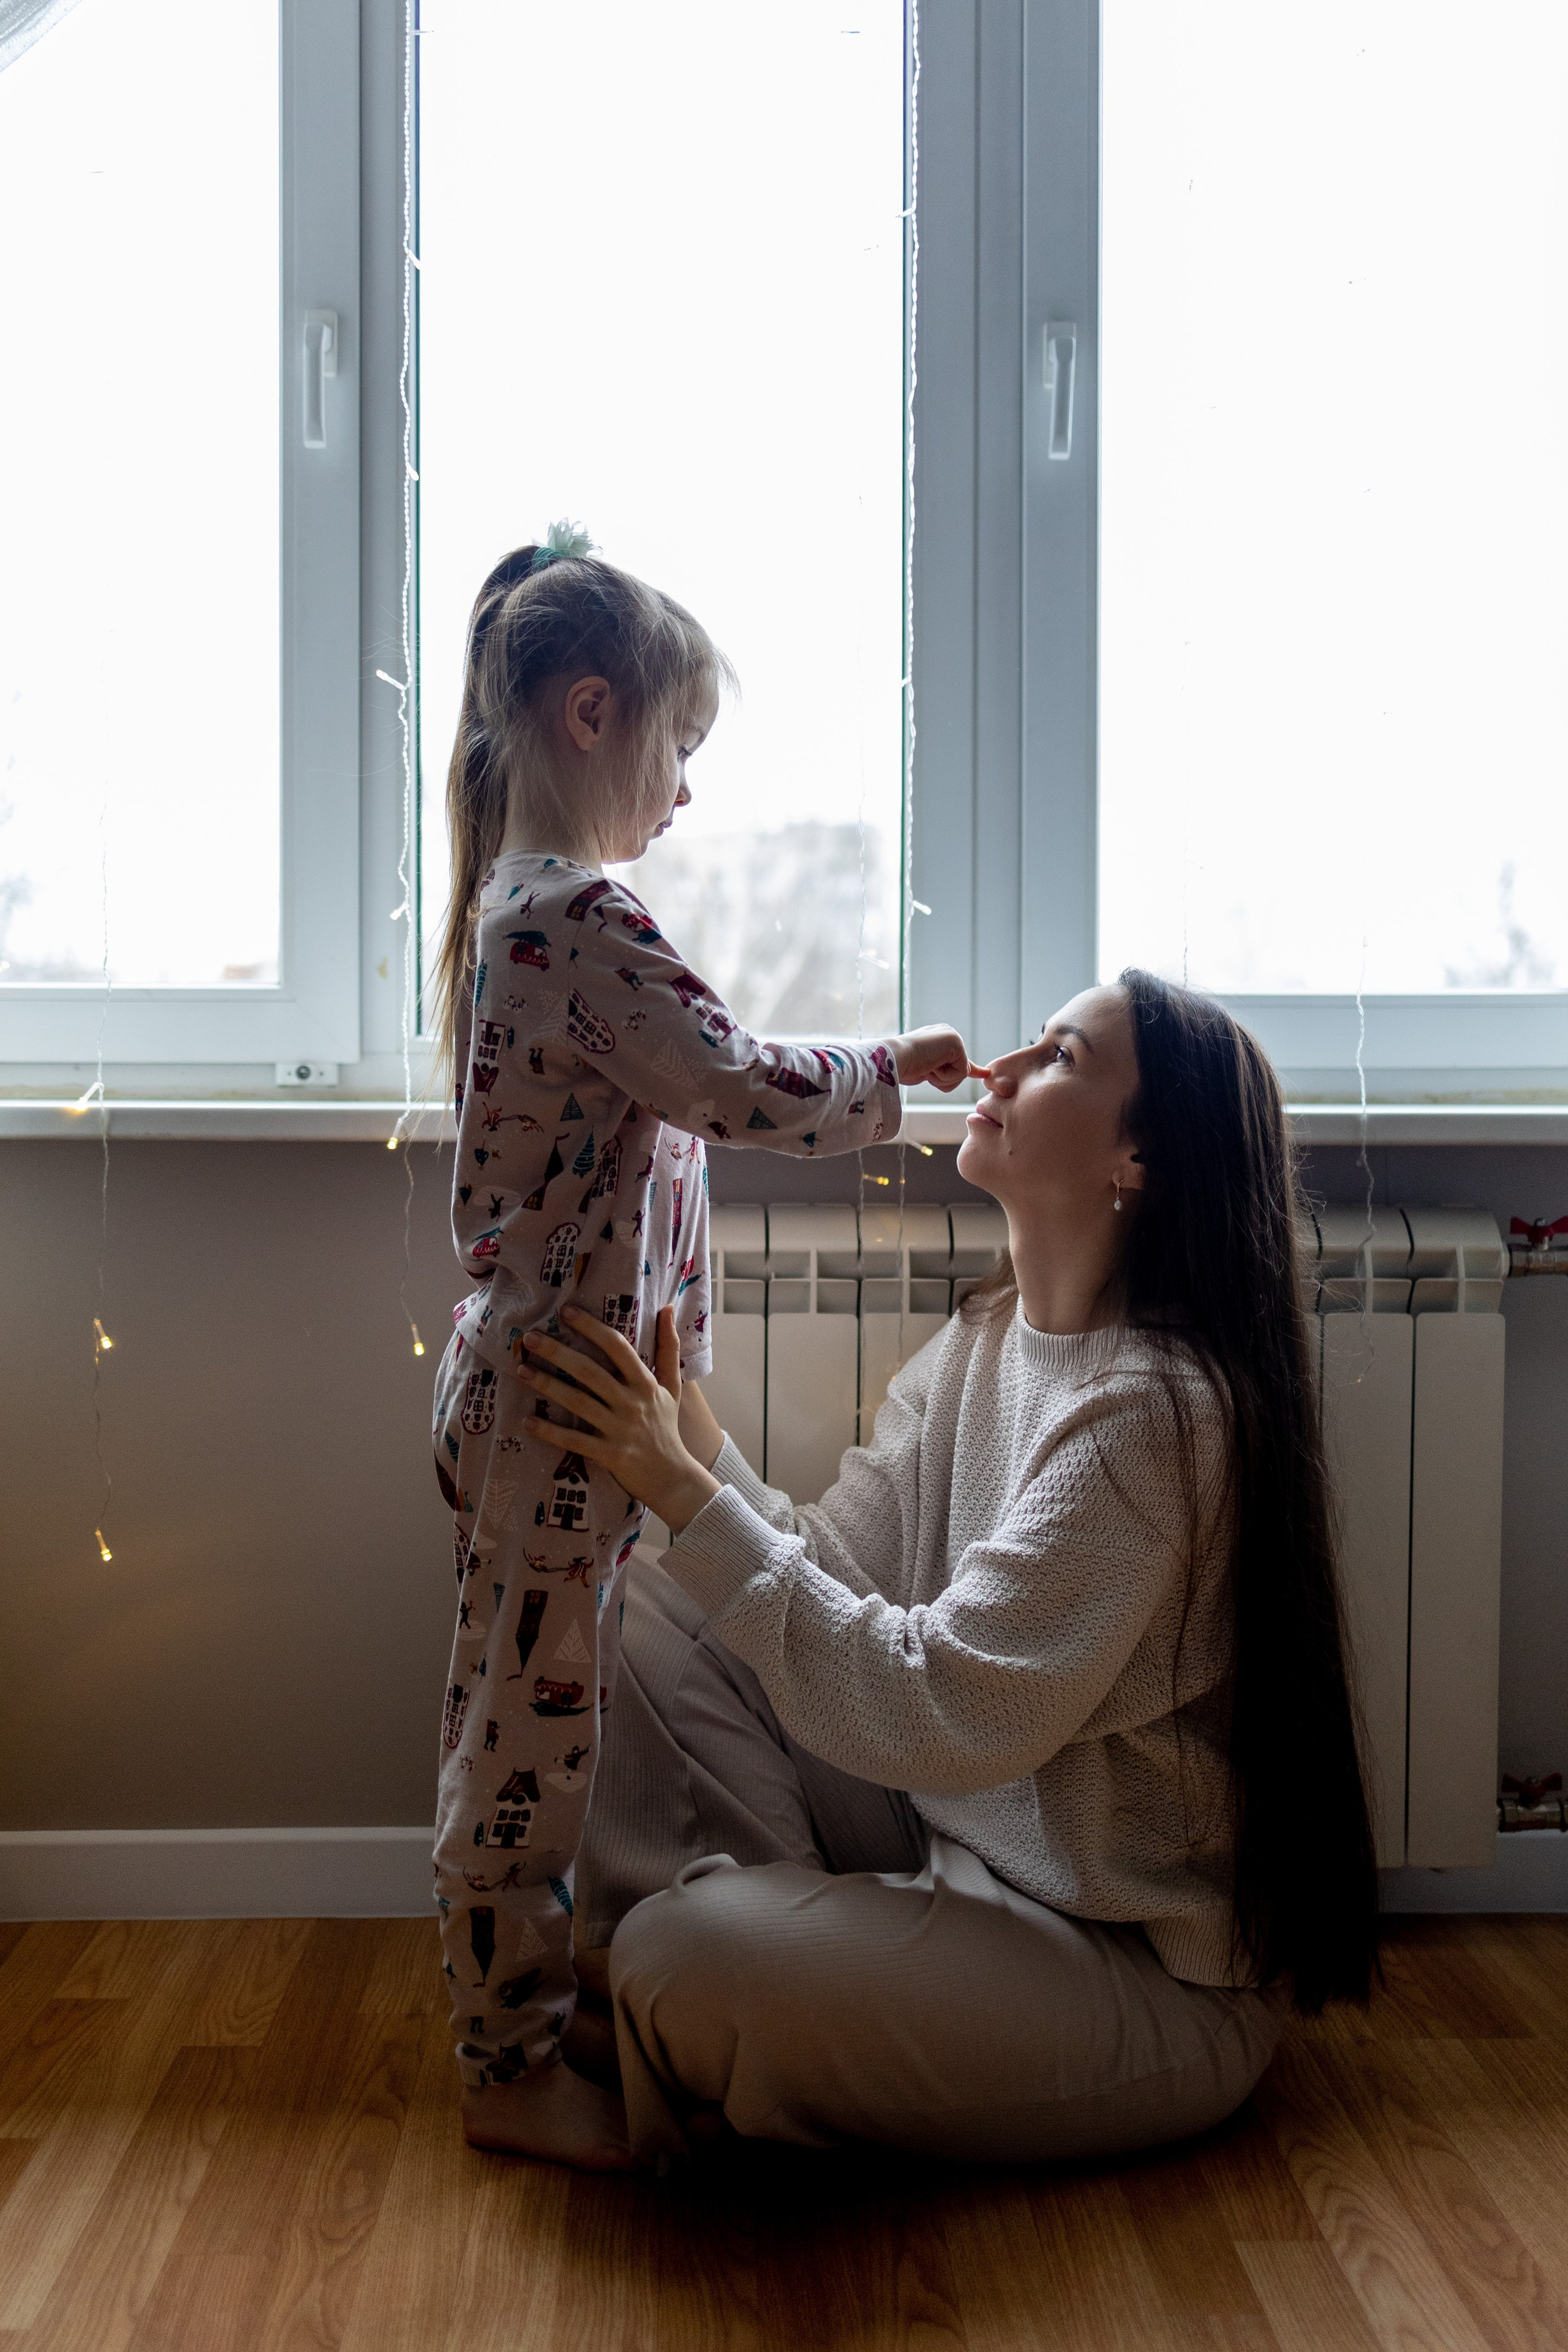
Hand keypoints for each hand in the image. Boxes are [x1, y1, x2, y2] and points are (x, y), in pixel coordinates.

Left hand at [519, 1305, 720, 1534]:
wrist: (673, 1477)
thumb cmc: (667, 1427)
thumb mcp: (673, 1387)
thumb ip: (669, 1348)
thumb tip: (669, 1308)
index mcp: (646, 1383)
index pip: (618, 1348)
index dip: (591, 1328)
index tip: (566, 1312)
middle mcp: (632, 1403)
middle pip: (590, 1372)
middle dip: (558, 1352)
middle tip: (530, 1338)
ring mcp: (619, 1429)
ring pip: (578, 1402)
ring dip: (547, 1385)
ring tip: (521, 1370)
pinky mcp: (609, 1454)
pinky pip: (574, 1441)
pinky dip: (550, 1431)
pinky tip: (527, 1421)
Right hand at [890, 1024, 979, 1093]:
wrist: (892, 1059)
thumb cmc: (900, 1066)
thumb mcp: (924, 1070)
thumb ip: (942, 1072)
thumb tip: (954, 1080)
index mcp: (939, 1039)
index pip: (959, 1058)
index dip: (972, 1069)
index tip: (985, 1073)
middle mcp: (948, 1035)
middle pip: (960, 1070)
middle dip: (943, 1078)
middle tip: (924, 1068)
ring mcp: (953, 1038)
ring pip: (961, 1075)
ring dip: (941, 1078)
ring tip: (925, 1066)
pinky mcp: (957, 1045)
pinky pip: (960, 1074)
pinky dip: (944, 1076)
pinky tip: (930, 1065)